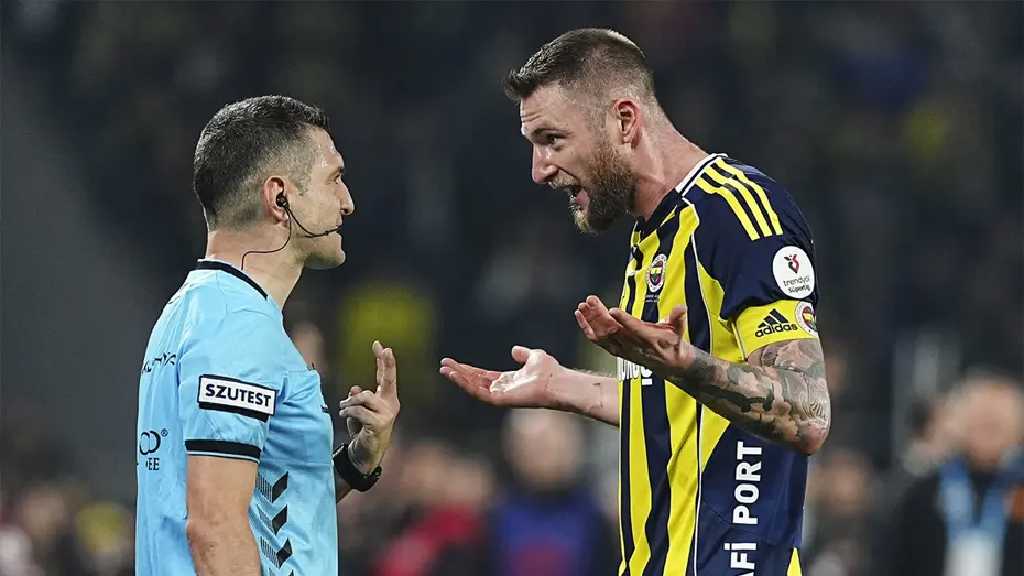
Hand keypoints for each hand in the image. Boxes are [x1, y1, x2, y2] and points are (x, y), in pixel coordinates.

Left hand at [339, 340, 398, 472]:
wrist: (365, 453)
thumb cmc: (363, 430)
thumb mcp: (359, 411)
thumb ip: (358, 398)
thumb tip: (354, 388)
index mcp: (387, 399)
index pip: (385, 376)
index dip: (382, 360)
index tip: (379, 344)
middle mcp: (391, 404)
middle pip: (388, 379)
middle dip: (387, 363)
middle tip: (386, 348)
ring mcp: (387, 414)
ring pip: (364, 396)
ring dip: (350, 402)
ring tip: (344, 408)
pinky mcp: (379, 423)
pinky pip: (359, 411)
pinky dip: (349, 412)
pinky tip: (344, 415)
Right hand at [440, 346, 561, 407]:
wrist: (557, 382)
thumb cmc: (550, 372)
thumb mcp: (534, 357)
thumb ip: (523, 354)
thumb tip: (514, 350)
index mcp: (507, 381)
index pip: (482, 376)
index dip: (468, 370)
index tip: (453, 363)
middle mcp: (502, 389)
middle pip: (474, 381)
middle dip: (458, 373)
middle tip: (443, 365)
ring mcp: (501, 396)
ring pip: (474, 388)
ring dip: (459, 379)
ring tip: (444, 370)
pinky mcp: (501, 400)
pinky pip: (479, 393)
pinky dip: (467, 385)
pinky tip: (456, 375)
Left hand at [575, 295, 694, 370]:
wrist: (670, 365)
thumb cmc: (673, 343)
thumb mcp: (678, 330)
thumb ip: (678, 318)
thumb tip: (681, 308)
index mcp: (649, 339)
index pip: (635, 329)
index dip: (624, 320)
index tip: (613, 310)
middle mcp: (633, 346)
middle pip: (614, 330)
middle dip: (600, 315)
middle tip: (591, 300)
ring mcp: (622, 349)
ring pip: (603, 335)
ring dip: (591, 320)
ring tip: (582, 306)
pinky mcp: (615, 350)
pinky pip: (598, 341)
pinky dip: (587, 328)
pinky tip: (580, 316)